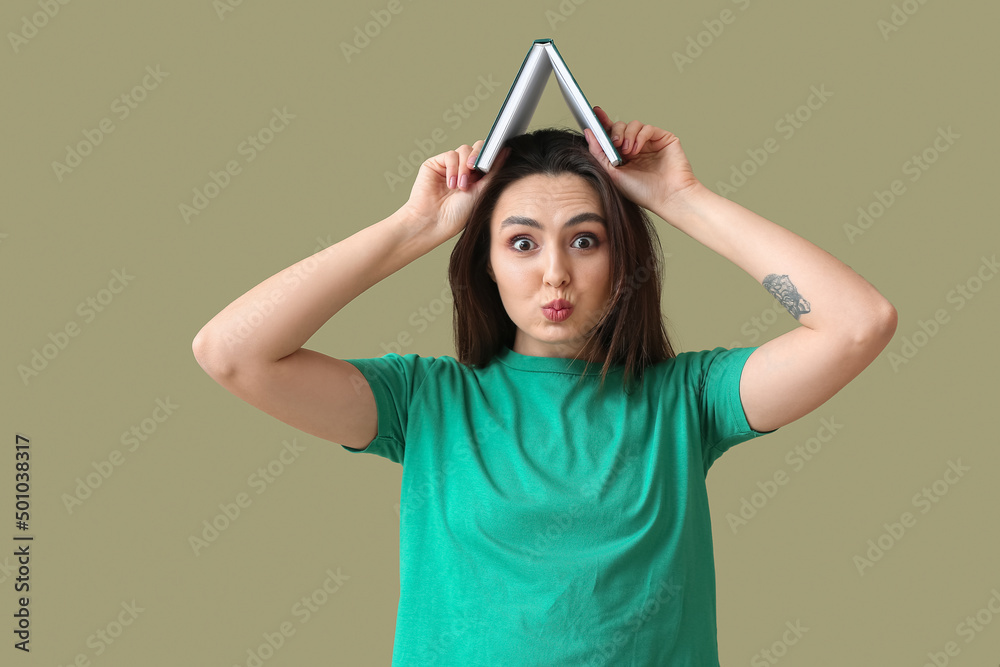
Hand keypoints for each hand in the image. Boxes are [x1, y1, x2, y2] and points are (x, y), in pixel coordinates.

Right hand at [401, 141, 509, 242]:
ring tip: (461, 186)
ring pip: (464, 150)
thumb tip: (506, 151)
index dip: (491, 154)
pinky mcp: (435, 164)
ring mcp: (450, 166)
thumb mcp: (481, 191)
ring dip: (464, 168)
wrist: (434, 222)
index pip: (487, 157)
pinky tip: (451, 184)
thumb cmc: (457, 214)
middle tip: (475, 170)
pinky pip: (450, 155)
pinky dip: (453, 168)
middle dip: (478, 157)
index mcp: (477, 177)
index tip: (494, 157)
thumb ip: (493, 171)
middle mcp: (464, 170)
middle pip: (476, 148)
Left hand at [584, 106, 702, 215]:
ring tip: (628, 152)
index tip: (595, 114)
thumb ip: (599, 153)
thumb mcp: (612, 173)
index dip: (603, 123)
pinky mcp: (664, 139)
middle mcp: (635, 148)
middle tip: (615, 143)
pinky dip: (641, 136)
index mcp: (622, 157)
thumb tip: (588, 133)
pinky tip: (638, 149)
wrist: (667, 197)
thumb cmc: (642, 192)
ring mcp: (650, 143)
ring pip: (634, 124)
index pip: (610, 135)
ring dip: (628, 135)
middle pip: (620, 127)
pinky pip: (648, 128)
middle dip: (615, 132)